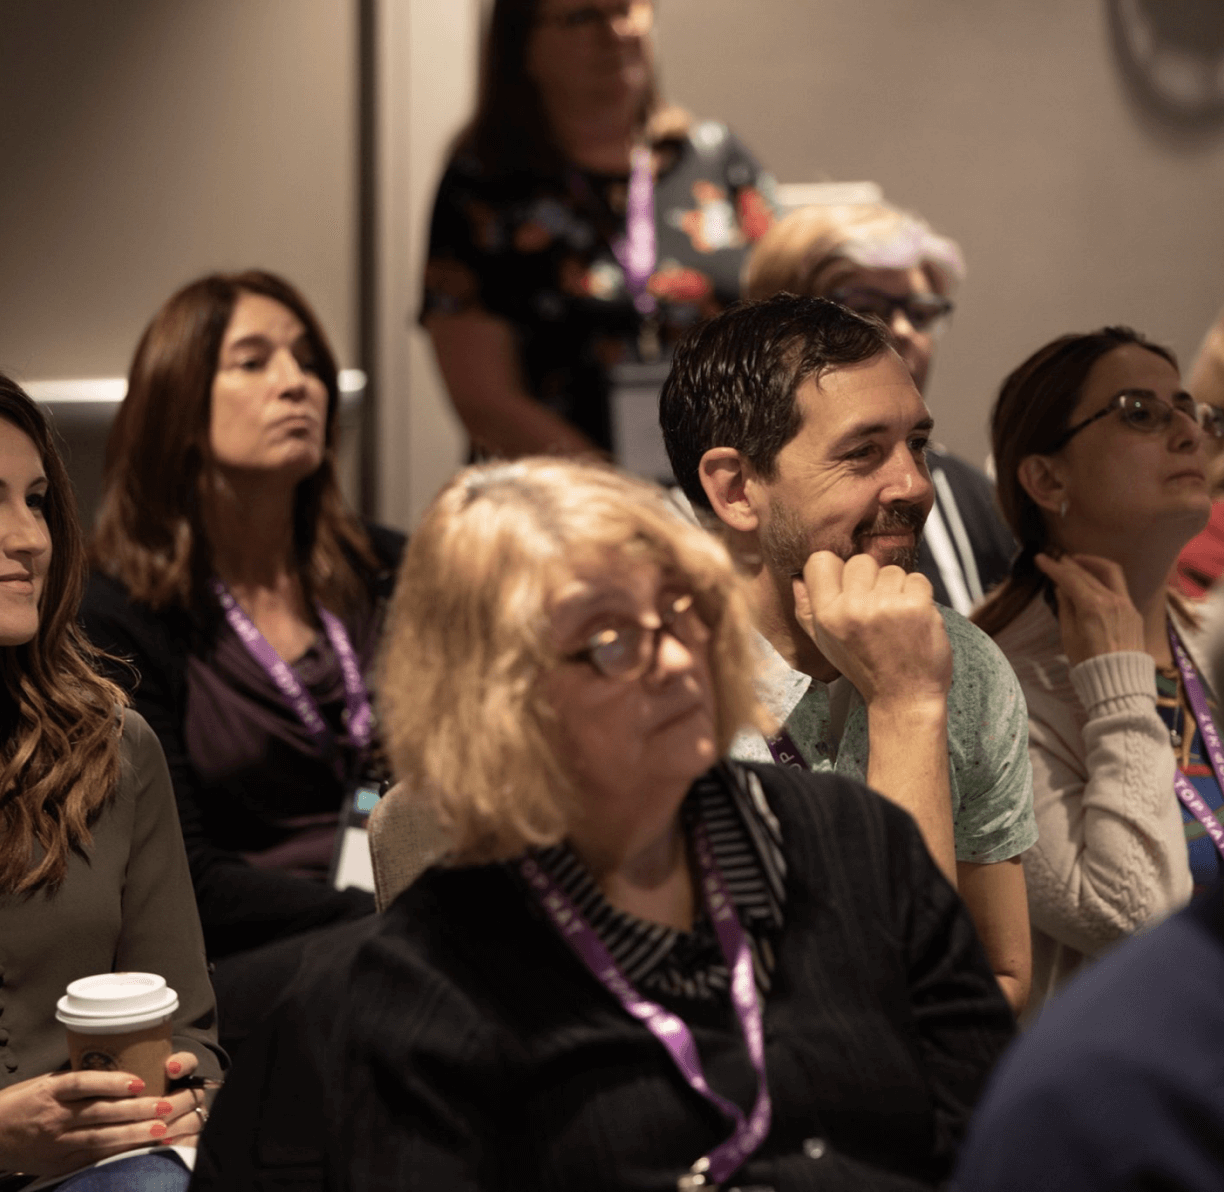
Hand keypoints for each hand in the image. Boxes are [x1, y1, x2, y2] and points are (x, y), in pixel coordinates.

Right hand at [0, 1051, 205, 1175]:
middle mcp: (53, 1117)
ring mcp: (56, 1143)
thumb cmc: (20, 1103)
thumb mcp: (44, 1083)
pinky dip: (116, 1153)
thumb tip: (117, 1072)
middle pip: (100, 1112)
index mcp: (49, 1091)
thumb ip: (76, 1081)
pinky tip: (137, 1149)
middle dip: (136, 1110)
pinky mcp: (57, 1163)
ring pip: (100, 1138)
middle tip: (165, 1105)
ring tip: (161, 1129)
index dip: (112, 1082)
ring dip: (133, 1134)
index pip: (83, 1083)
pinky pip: (91, 1158)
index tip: (140, 1081)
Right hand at [792, 552, 951, 712]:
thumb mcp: (824, 643)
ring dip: (896, 589)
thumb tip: (797, 578)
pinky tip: (913, 618)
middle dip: (871, 580)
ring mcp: (885, 606)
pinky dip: (919, 595)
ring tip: (895, 618)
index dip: (837, 570)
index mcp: (826, 615)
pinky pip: (916, 578)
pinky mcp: (916, 606)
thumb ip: (807, 610)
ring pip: (891, 569)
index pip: (821, 560)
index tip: (848, 586)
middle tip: (876, 609)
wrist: (904, 697)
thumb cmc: (865, 668)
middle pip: (860, 561)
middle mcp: (852, 608)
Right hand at [1035, 553, 1144, 665]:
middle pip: (1088, 573)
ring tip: (1079, 562)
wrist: (1119, 681)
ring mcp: (1127, 604)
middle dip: (1070, 564)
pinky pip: (1119, 588)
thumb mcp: (1069, 635)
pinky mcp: (1134, 612)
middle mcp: (1112, 600)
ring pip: (1111, 574)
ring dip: (1093, 564)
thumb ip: (1066, 607)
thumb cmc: (1088, 662)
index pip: (1070, 578)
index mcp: (1093, 606)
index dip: (1053, 567)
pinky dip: (1104, 579)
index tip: (1041, 559)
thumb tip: (1062, 589)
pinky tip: (1095, 582)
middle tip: (1056, 560)